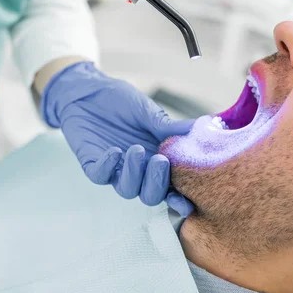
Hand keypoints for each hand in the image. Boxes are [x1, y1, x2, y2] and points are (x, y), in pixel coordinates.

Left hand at [41, 61, 194, 216]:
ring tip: (136, 149)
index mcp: (157, 159)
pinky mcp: (93, 164)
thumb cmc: (121, 101)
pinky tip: (115, 150)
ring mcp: (116, 169)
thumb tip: (205, 126)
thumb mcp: (148, 111)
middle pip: (150, 196)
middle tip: (160, 161)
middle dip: (157, 183)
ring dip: (134, 173)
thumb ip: (170, 126)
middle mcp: (138, 170)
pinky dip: (108, 166)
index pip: (171, 187)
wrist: (88, 89)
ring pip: (127, 190)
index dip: (180, 199)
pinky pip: (100, 176)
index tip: (188, 202)